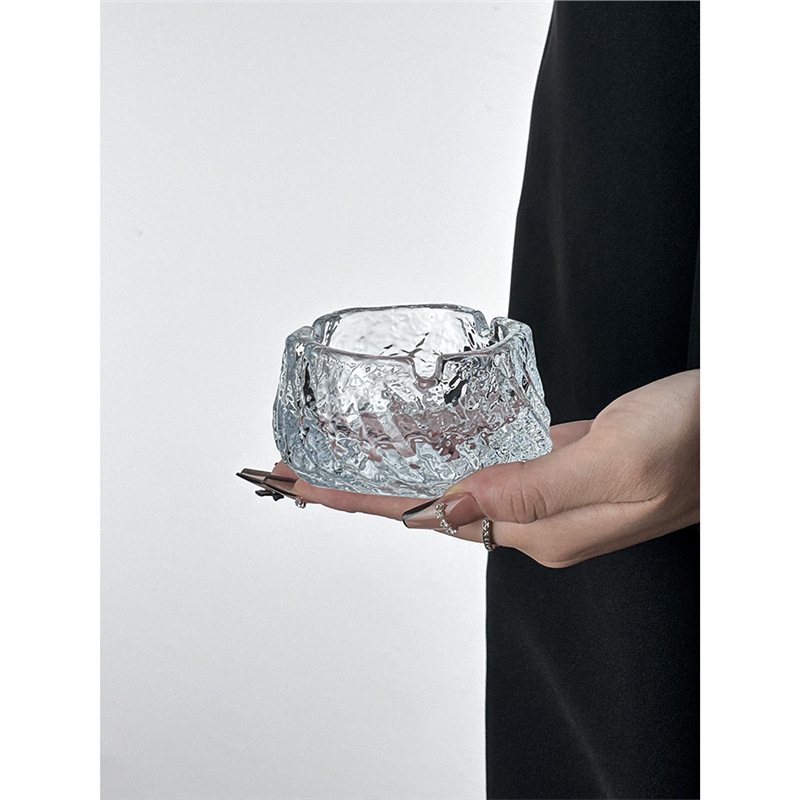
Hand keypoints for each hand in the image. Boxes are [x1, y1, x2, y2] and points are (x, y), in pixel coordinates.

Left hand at [268, 370, 698, 567]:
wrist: (742, 425)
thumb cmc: (698, 440)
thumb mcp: (616, 458)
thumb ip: (532, 487)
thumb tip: (452, 504)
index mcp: (541, 527)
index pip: (426, 515)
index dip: (358, 499)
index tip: (299, 488)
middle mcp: (537, 518)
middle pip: (426, 503)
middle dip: (358, 486)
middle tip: (296, 470)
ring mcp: (548, 492)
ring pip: (451, 481)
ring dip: (394, 467)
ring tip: (338, 455)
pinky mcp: (561, 465)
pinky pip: (484, 460)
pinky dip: (443, 447)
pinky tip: (420, 437)